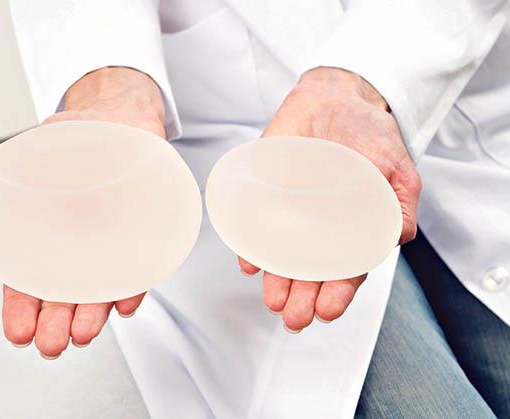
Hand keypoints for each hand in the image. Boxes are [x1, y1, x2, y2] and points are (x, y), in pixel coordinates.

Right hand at [2, 67, 165, 357]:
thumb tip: (26, 154)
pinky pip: (140, 266)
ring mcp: (110, 241)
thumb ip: (41, 149)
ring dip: (91, 312)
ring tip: (83, 333)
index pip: (27, 273)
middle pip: (62, 290)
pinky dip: (134, 286)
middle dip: (55, 321)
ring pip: (99, 286)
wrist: (128, 120)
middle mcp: (77, 240)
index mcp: (46, 223)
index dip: (22, 304)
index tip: (19, 330)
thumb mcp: (56, 134)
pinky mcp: (142, 236)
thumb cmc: (88, 129)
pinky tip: (126, 303)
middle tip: (51, 343)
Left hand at [239, 67, 420, 331]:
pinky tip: (250, 260)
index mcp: (351, 227)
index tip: (328, 310)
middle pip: (310, 269)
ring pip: (282, 253)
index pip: (344, 268)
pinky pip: (254, 222)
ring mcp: (291, 210)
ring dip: (277, 278)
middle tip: (295, 317)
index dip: (337, 292)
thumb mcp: (396, 167)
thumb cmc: (367, 134)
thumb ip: (399, 205)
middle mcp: (319, 225)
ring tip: (274, 299)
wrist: (334, 96)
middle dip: (303, 297)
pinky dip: (250, 242)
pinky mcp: (266, 191)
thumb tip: (398, 237)